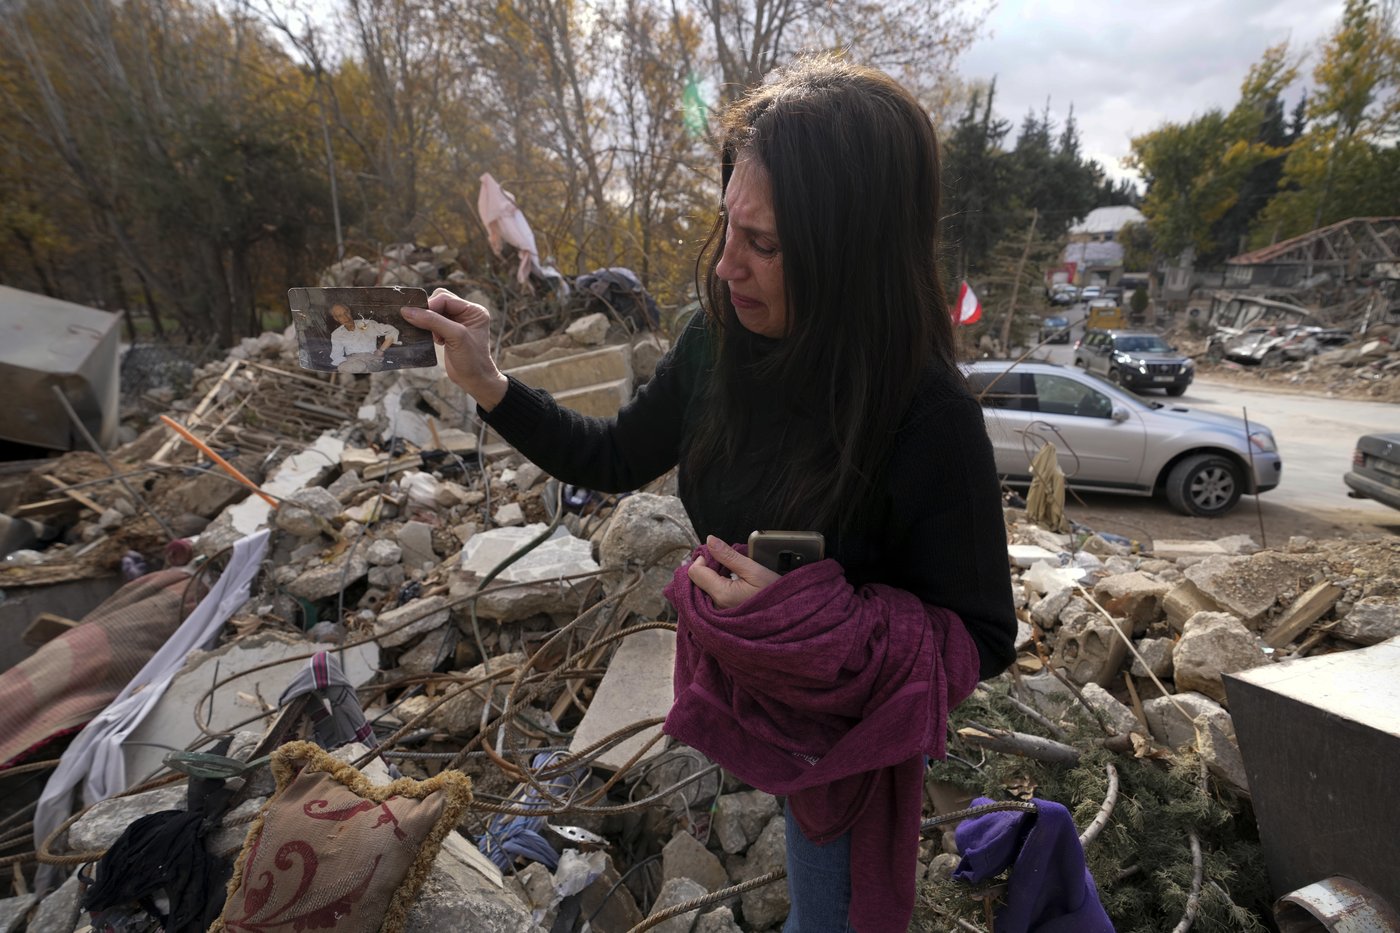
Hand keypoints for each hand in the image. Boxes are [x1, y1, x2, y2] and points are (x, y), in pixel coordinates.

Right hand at [401, 288, 507, 408]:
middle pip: (438, 301)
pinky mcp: (448, 332)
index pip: (446, 298)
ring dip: (427, 321)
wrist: (475, 381)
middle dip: (428, 312)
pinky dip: (428, 328)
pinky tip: (435, 340)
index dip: (430, 305)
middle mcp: (466, 313)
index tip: (414, 315)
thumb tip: (408, 311)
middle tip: (423, 325)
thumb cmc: (472, 360)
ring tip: (433, 336)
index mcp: (473, 310)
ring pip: (433, 312)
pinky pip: (432, 322)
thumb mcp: (455, 337)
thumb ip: (433, 321)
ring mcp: (456, 323)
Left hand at [686, 535, 779, 609]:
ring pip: (703, 588)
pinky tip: (733, 585)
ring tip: (734, 576)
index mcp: (721, 594)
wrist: (787, 618)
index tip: (719, 555)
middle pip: (697, 580)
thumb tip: (710, 540)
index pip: (695, 571)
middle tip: (729, 565)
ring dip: (714, 578)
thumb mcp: (755, 571)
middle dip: (709, 568)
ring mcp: (718, 614)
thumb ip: (729, 556)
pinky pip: (710, 597)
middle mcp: (715, 607)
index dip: (704, 559)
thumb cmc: (775, 596)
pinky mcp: (721, 617)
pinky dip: (718, 587)